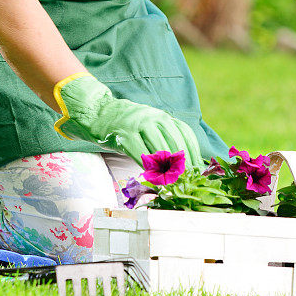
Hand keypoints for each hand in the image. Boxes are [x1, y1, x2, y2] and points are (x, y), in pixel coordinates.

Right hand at [53, 73, 202, 168]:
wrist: (98, 112)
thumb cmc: (126, 125)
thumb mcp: (148, 126)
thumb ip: (163, 137)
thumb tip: (181, 162)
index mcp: (163, 117)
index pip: (185, 134)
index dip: (193, 153)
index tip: (198, 169)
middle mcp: (154, 118)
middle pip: (176, 143)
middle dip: (183, 165)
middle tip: (187, 181)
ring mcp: (139, 126)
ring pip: (160, 150)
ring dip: (168, 170)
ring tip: (173, 183)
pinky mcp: (125, 136)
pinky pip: (141, 154)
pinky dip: (149, 168)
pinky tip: (153, 177)